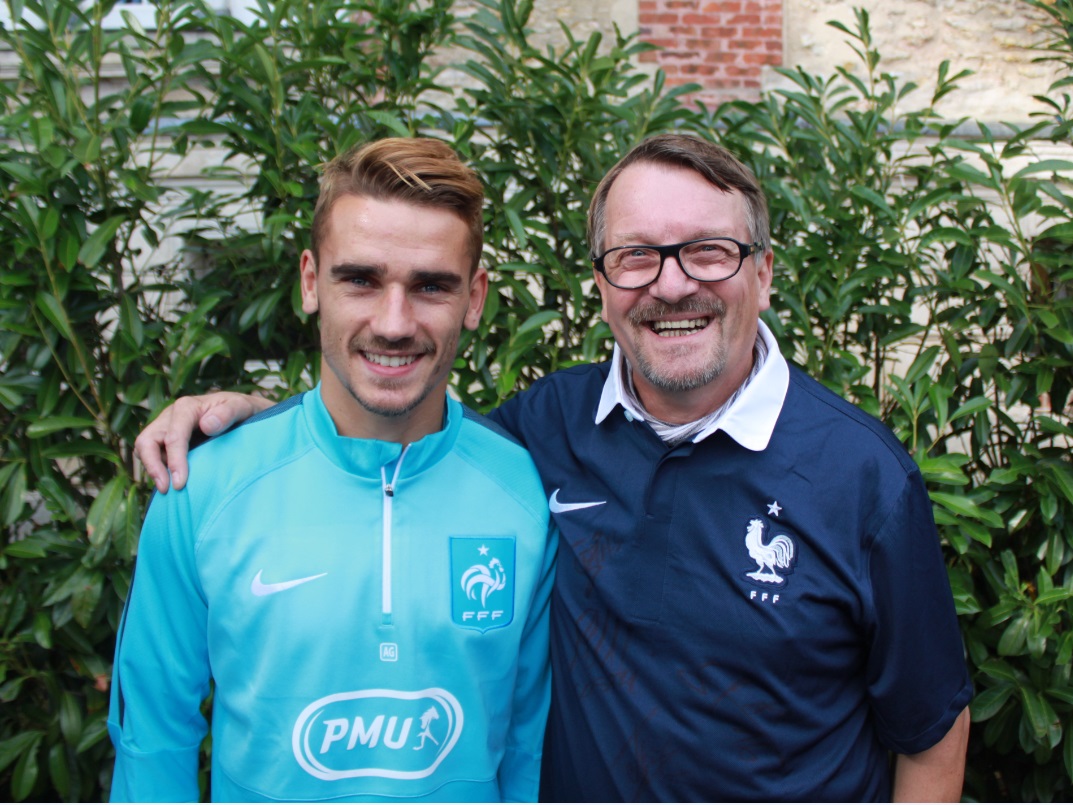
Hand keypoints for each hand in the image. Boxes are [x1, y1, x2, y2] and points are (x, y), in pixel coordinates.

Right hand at [134, 392, 271, 492]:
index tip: (181, 483)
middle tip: (166, 490)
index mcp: (187, 407)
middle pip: (147, 440)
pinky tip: (171, 483)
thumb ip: (228, 413)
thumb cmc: (243, 410)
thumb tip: (206, 425)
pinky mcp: (166, 440)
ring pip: (144, 448)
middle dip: (153, 466)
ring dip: (152, 469)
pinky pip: (152, 455)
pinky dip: (157, 469)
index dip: (174, 460)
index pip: (173, 435)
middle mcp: (171, 416)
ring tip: (166, 490)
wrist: (244, 412)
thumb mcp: (242, 407)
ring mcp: (166, 428)